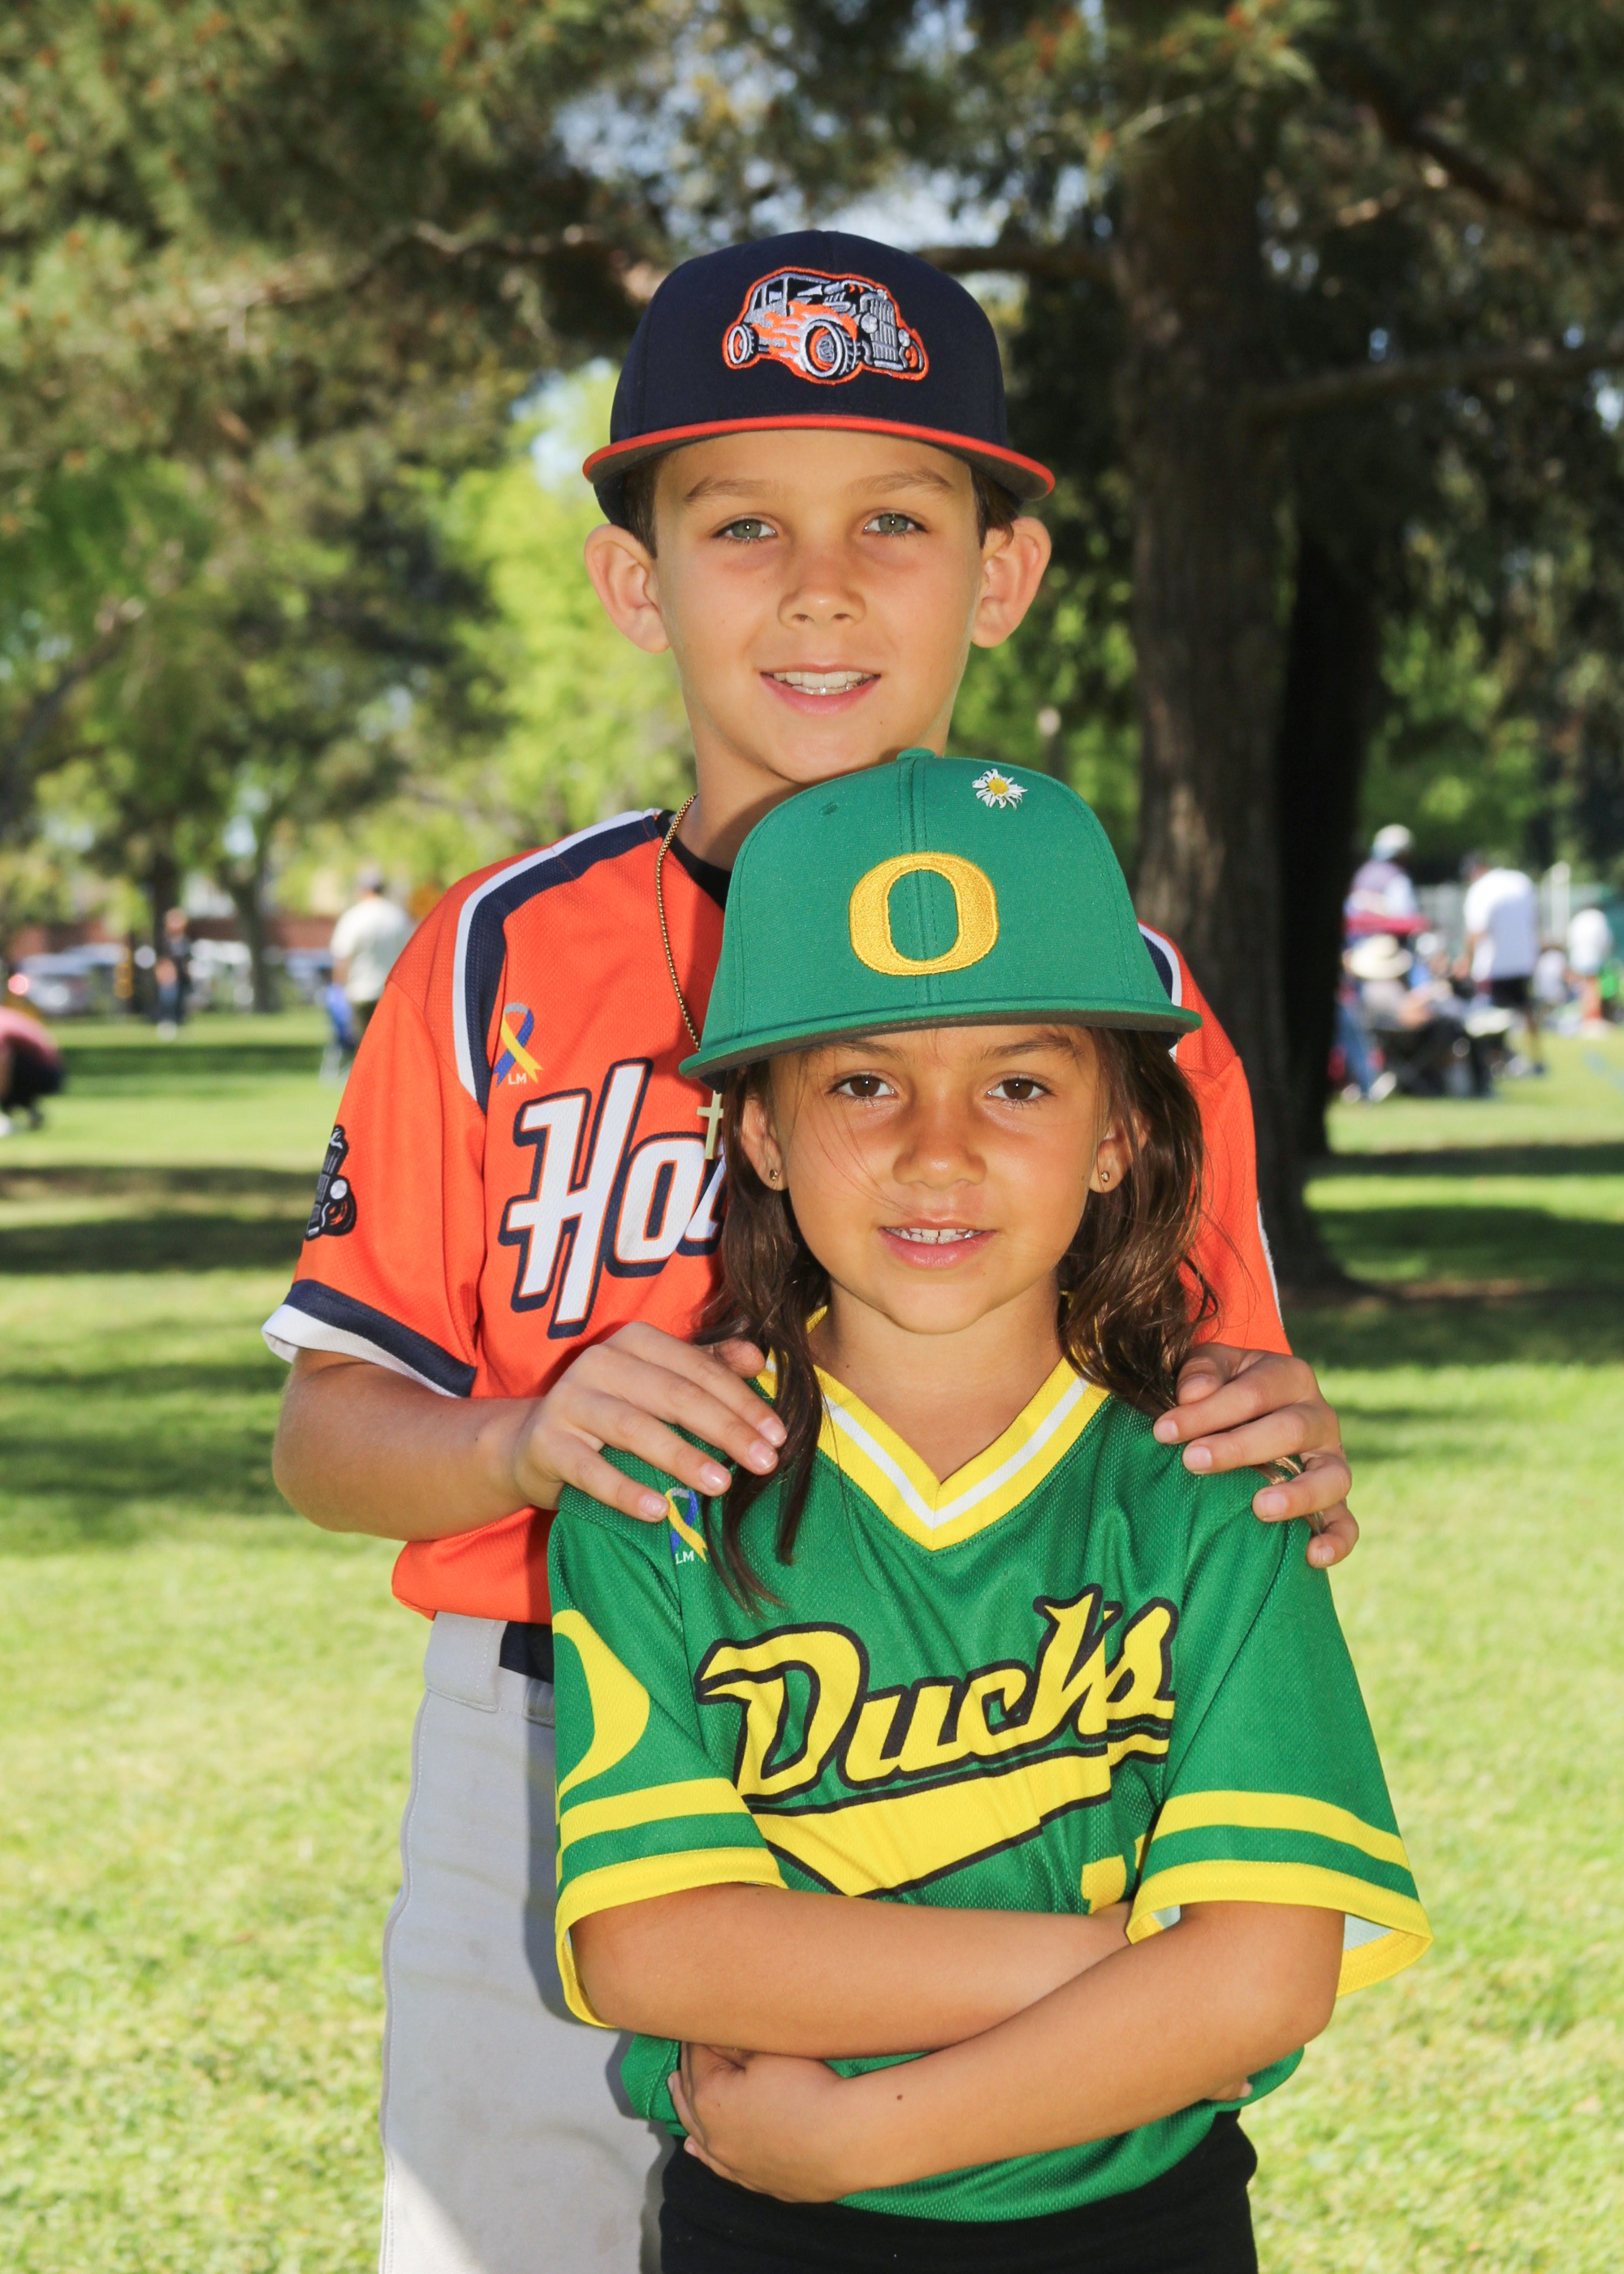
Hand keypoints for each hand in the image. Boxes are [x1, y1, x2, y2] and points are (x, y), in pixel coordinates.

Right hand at [508, 1324, 784, 1522]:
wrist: (532, 1443)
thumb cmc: (613, 1411)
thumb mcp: (659, 1383)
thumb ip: (707, 1367)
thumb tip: (759, 1358)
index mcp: (636, 1341)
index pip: (699, 1370)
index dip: (743, 1401)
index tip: (779, 1436)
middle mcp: (600, 1362)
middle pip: (674, 1395)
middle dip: (725, 1429)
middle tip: (765, 1463)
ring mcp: (568, 1401)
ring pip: (634, 1428)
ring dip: (682, 1457)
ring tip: (721, 1485)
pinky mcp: (546, 1443)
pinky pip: (589, 1469)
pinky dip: (624, 1490)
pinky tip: (658, 1510)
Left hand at [670, 2043, 860, 2201]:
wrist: (845, 2141)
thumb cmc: (807, 2089)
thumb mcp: (768, 2052)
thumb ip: (735, 2044)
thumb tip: (718, 2038)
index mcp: (710, 2099)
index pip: (696, 2059)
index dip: (698, 2038)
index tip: (700, 2023)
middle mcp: (714, 2137)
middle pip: (692, 2097)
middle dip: (688, 2071)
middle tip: (685, 2050)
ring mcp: (736, 2164)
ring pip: (700, 2135)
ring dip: (688, 2111)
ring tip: (677, 2090)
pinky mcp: (759, 2181)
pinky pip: (721, 2166)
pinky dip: (705, 2152)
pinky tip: (695, 2149)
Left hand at [1153, 1345, 1355, 1568]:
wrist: (1245, 1412)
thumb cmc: (1221, 1387)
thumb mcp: (1208, 1366)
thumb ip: (1200, 1371)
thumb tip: (1193, 1394)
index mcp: (1289, 1377)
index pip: (1253, 1393)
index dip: (1207, 1411)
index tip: (1163, 1431)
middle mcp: (1319, 1416)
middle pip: (1291, 1430)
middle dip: (1239, 1448)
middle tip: (1192, 1461)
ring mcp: (1332, 1460)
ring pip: (1332, 1477)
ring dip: (1298, 1494)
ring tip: (1260, 1509)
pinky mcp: (1334, 1499)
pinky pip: (1346, 1522)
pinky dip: (1337, 1540)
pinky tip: (1312, 1557)